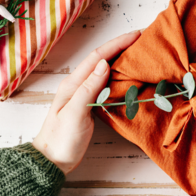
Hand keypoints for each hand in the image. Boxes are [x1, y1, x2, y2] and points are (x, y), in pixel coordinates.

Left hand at [32, 30, 140, 174]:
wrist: (52, 160)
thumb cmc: (61, 139)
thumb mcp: (75, 114)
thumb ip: (88, 88)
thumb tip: (104, 64)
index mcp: (73, 84)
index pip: (98, 57)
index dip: (117, 44)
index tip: (136, 35)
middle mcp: (78, 85)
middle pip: (102, 59)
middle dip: (121, 46)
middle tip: (143, 40)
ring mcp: (84, 94)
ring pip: (105, 70)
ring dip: (121, 59)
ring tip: (139, 53)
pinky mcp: (90, 105)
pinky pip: (106, 84)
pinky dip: (119, 76)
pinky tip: (129, 76)